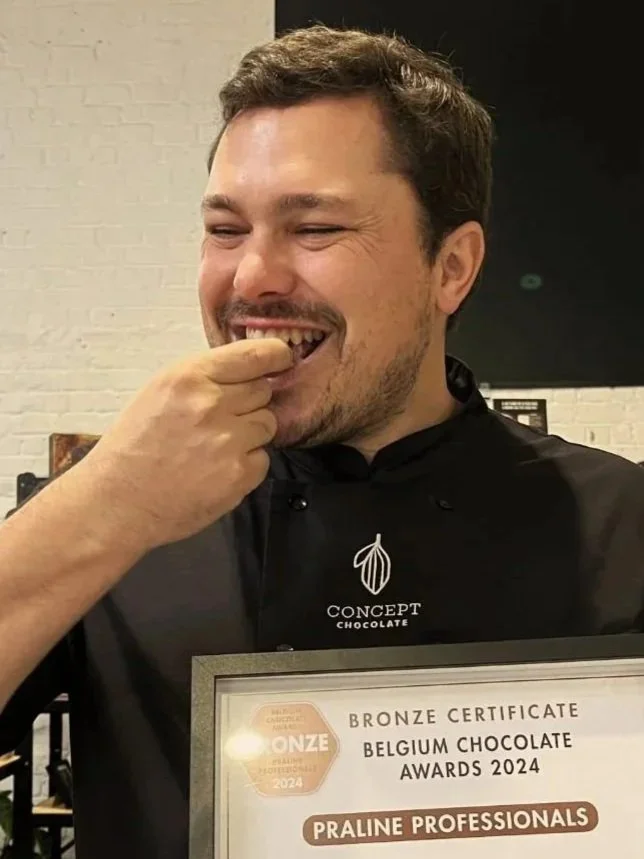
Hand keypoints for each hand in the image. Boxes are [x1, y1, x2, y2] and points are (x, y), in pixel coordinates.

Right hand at [72, 338, 292, 552]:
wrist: (117, 502)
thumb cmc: (134, 447)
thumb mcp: (161, 392)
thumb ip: (205, 378)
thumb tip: (250, 370)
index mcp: (190, 377)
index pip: (255, 355)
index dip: (275, 356)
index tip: (282, 359)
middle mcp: (212, 404)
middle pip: (263, 391)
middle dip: (249, 403)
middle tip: (219, 422)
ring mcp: (228, 441)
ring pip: (267, 424)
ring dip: (249, 435)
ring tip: (213, 449)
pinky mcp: (239, 474)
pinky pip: (262, 459)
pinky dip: (246, 466)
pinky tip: (215, 471)